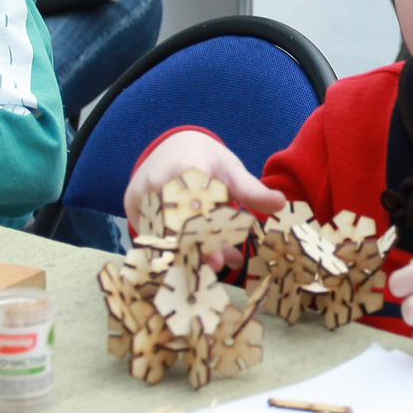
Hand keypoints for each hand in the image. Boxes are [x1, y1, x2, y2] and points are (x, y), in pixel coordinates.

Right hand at [123, 130, 282, 253]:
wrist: (172, 146)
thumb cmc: (206, 160)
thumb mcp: (231, 171)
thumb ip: (252, 191)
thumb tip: (281, 204)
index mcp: (186, 166)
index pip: (196, 207)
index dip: (206, 236)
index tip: (218, 259)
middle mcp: (157, 181)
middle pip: (176, 226)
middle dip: (196, 250)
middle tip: (217, 267)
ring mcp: (140, 193)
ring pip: (161, 234)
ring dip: (185, 253)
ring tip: (212, 264)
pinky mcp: (131, 205)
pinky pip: (149, 233)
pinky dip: (171, 249)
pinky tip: (192, 259)